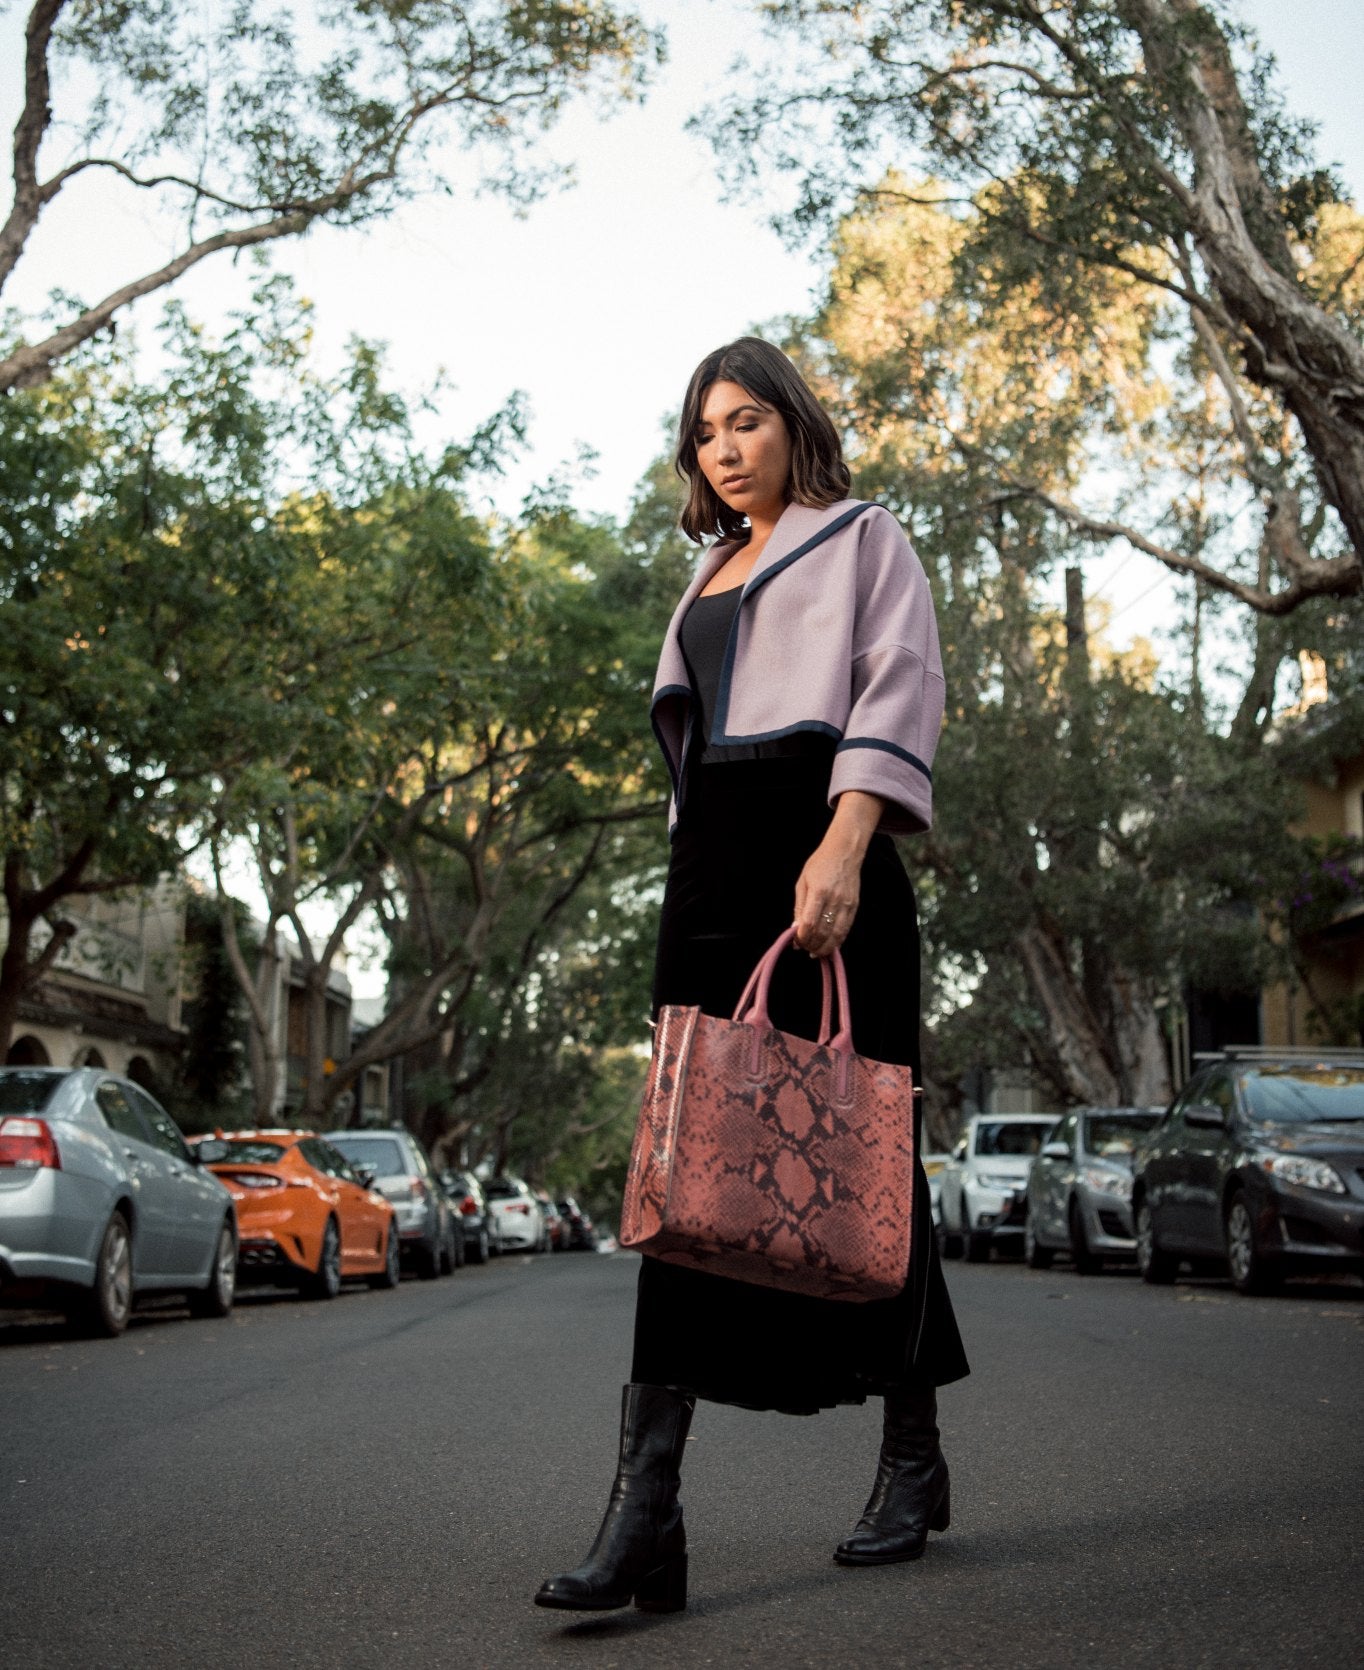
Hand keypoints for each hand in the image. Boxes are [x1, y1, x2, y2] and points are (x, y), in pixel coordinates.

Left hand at [793, 791, 883, 956]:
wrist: (844, 852)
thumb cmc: (819, 864)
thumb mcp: (802, 882)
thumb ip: (799, 907)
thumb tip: (795, 929)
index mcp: (819, 891)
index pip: (810, 922)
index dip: (802, 937)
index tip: (796, 942)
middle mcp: (834, 899)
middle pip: (823, 932)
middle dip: (812, 945)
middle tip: (804, 948)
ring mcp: (847, 904)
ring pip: (837, 935)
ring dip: (825, 947)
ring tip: (815, 952)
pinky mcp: (854, 907)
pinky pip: (846, 929)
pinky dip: (837, 941)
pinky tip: (829, 945)